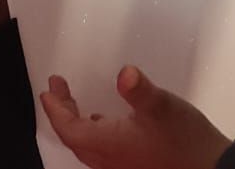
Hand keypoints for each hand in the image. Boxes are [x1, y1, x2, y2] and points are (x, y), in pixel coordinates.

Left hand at [41, 67, 231, 168]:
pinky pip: (101, 151)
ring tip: (73, 103)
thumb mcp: (162, 107)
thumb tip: (124, 74)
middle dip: (62, 113)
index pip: (69, 129)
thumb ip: (140, 89)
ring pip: (87, 146)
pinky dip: (93, 133)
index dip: (55, 109)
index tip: (48, 90)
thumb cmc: (186, 142)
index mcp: (109, 145)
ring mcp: (120, 166)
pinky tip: (103, 122)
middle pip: (74, 138)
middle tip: (57, 90)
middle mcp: (109, 160)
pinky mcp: (132, 165)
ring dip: (76, 124)